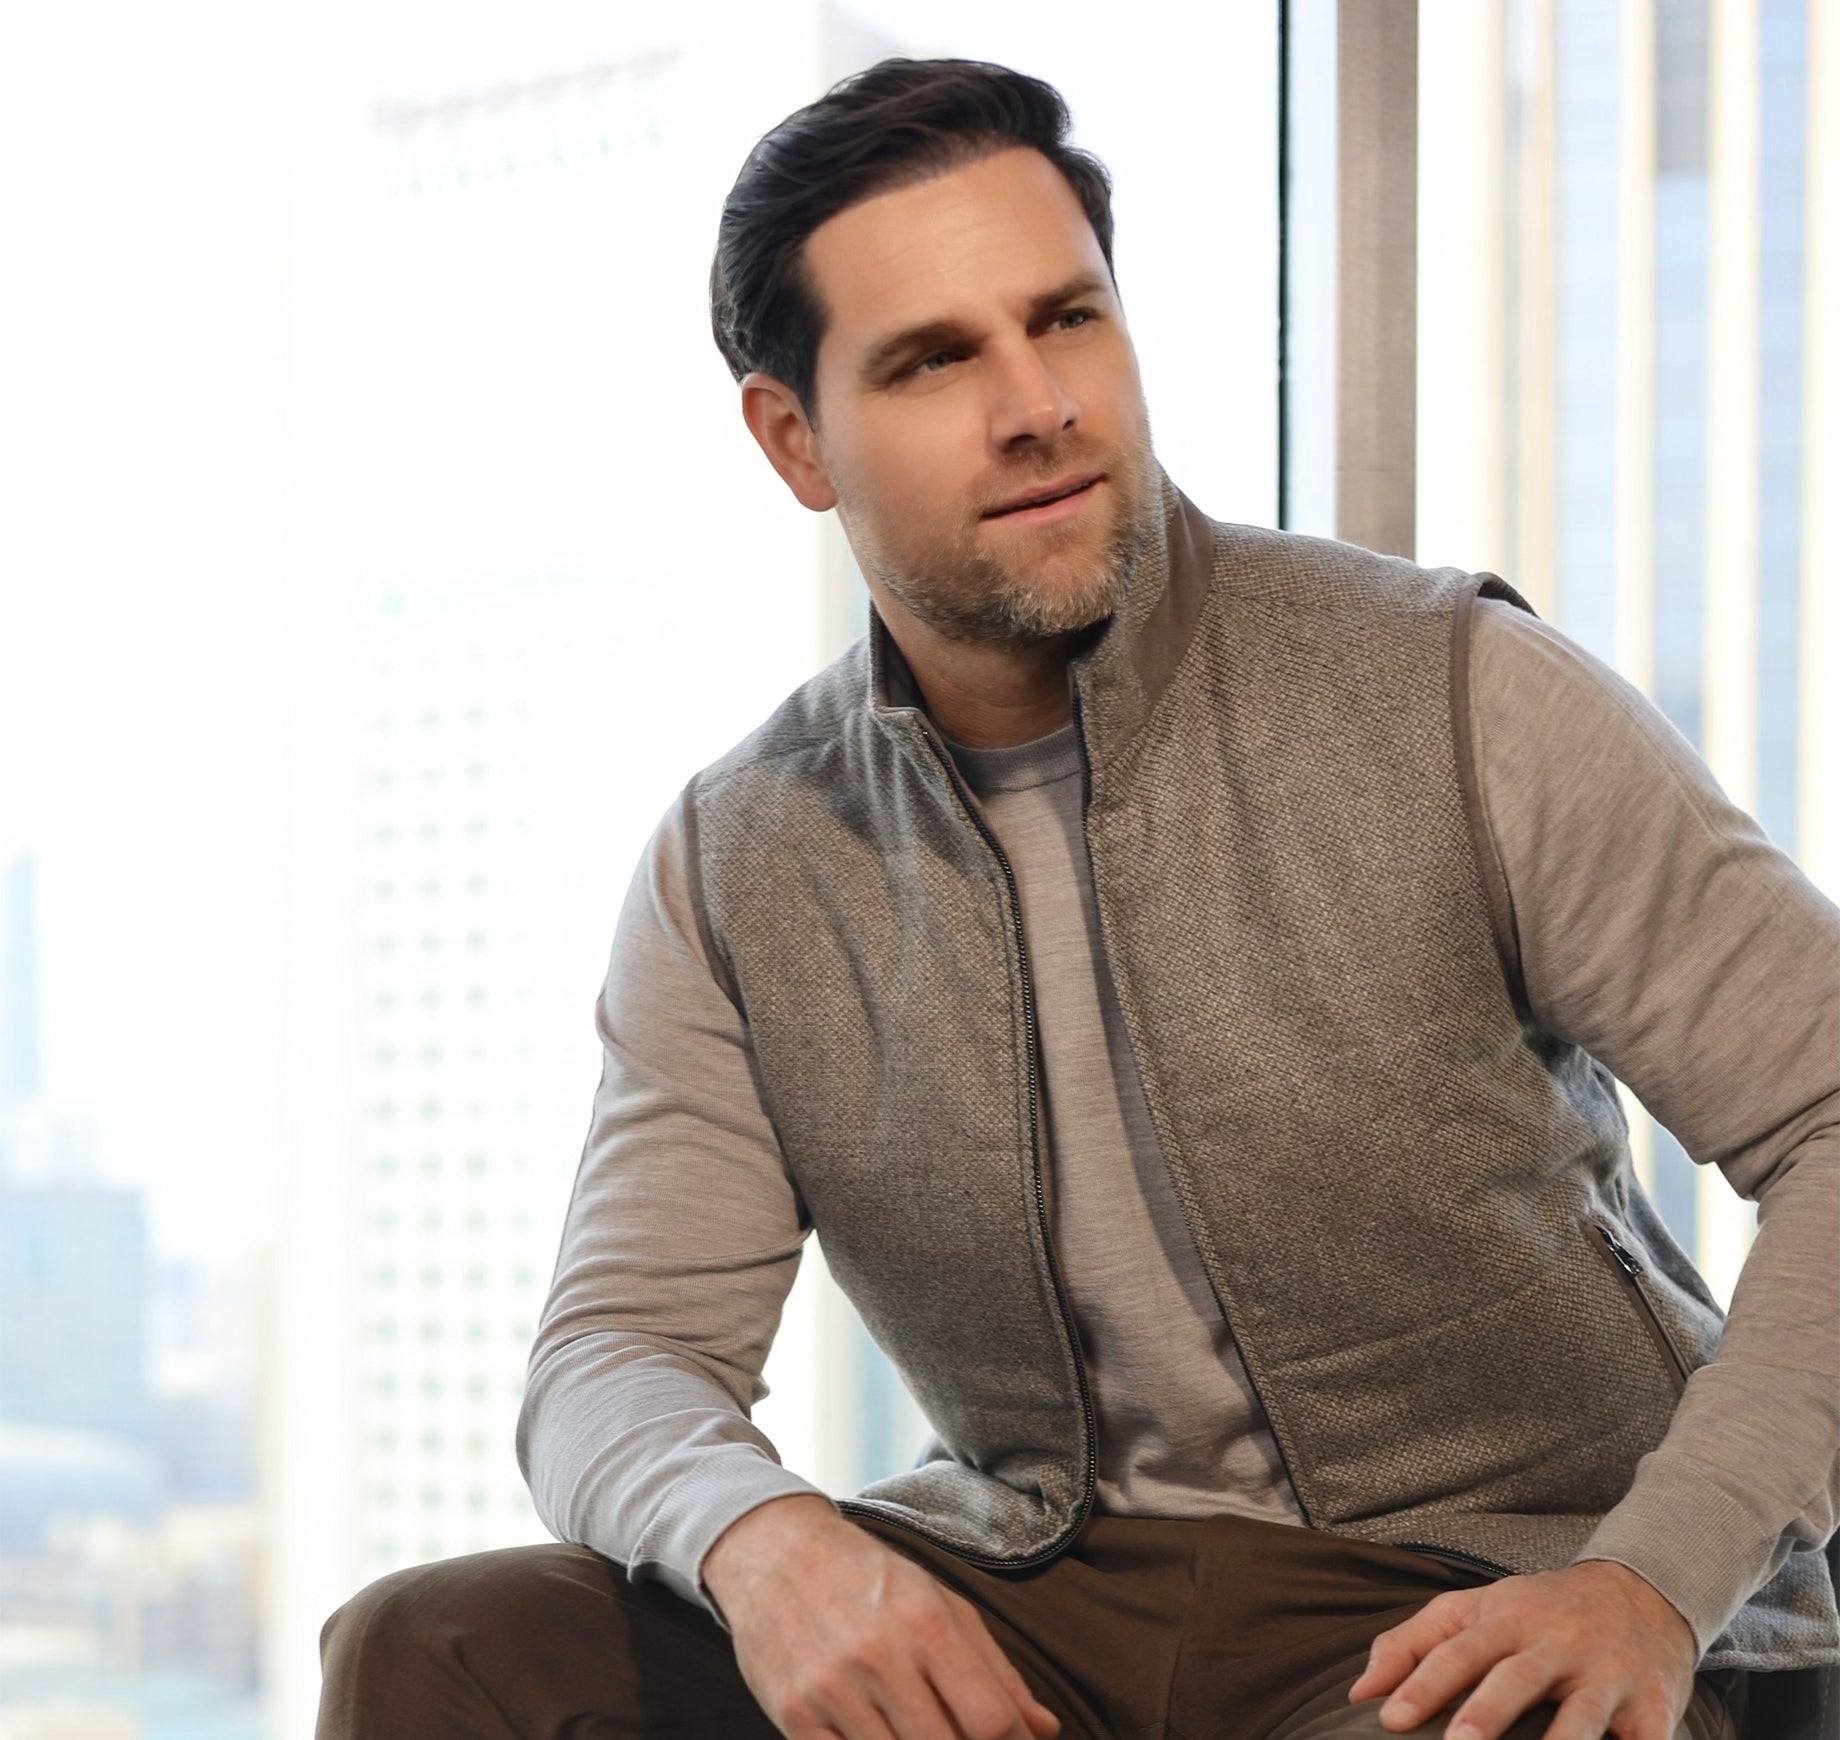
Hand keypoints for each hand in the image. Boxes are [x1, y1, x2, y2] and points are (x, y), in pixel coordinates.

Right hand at [702, 1493, 1062, 1739]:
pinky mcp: (794, 1716)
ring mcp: (833, 1691)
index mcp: (927, 1623)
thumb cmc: (869, 1577)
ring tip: (920, 1730)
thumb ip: (995, 1668)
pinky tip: (881, 1735)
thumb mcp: (940, 1601)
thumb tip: (1045, 1730)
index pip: (991, 1719)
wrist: (774, 1552)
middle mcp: (880, 1657)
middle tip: (962, 1735)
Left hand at [1345, 1559, 1698, 1739]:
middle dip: (1486, 1713)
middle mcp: (1557, 1644)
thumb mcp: (1474, 1608)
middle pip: (1516, 1679)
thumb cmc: (1539, 1610)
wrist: (1643, 1593)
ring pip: (1582, 1716)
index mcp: (1508, 1618)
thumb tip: (1361, 1694)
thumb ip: (1413, 1643)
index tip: (1389, 1720)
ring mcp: (1608, 1677)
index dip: (1424, 1684)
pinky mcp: (1654, 1710)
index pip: (1458, 1650)